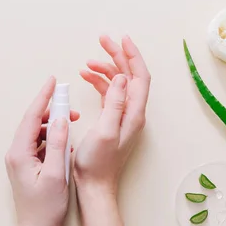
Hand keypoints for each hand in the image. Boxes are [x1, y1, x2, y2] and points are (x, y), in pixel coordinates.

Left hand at [5, 77, 79, 225]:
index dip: (43, 97)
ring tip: (72, 125)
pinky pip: (38, 146)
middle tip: (71, 106)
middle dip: (51, 111)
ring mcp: (19, 161)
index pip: (31, 117)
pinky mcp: (26, 167)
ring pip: (36, 134)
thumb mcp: (56, 174)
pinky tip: (65, 145)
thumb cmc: (46, 207)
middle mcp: (15, 154)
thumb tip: (61, 119)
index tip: (53, 80)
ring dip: (53, 127)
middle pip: (32, 123)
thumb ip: (57, 144)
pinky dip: (51, 140)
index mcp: (19, 153)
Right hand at [75, 35, 150, 194]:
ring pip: (118, 84)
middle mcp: (132, 113)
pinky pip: (109, 95)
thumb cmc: (98, 163)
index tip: (121, 39)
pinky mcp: (112, 122)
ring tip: (87, 63)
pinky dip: (99, 83)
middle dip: (117, 57)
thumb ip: (115, 103)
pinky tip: (86, 78)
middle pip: (130, 77)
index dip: (132, 56)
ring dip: (105, 70)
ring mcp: (122, 117)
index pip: (140, 77)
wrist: (95, 186)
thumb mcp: (106, 131)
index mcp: (134, 114)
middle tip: (102, 41)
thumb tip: (122, 77)